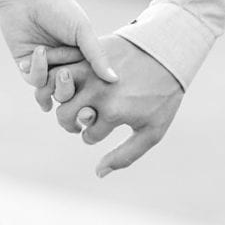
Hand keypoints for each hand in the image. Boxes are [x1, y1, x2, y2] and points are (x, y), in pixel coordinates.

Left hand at [0, 0, 117, 87]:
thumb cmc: (59, 9)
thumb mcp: (83, 31)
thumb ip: (97, 56)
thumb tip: (115, 80)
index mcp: (82, 57)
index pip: (90, 81)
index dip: (90, 82)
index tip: (87, 72)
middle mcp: (65, 65)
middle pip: (71, 92)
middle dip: (67, 84)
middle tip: (65, 70)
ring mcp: (46, 67)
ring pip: (52, 90)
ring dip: (51, 75)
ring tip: (46, 52)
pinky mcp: (26, 67)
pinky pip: (35, 81)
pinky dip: (37, 69)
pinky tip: (38, 51)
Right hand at [36, 34, 183, 176]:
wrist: (169, 51)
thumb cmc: (164, 95)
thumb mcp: (152, 130)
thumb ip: (126, 155)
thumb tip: (98, 173)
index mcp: (113, 111)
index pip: (88, 136)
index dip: (94, 136)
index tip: (104, 128)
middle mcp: (97, 91)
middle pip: (64, 116)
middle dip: (71, 122)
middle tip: (82, 119)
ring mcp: (90, 69)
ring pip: (55, 89)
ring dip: (60, 97)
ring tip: (70, 100)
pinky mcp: (86, 52)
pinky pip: (59, 65)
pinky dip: (55, 74)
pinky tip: (65, 82)